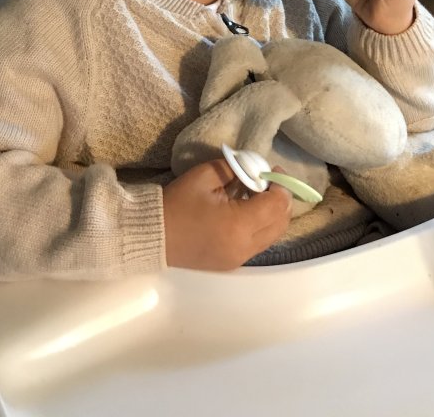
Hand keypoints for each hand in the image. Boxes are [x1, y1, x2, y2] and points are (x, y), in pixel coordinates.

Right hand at [163, 159, 291, 270]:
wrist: (152, 235)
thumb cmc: (177, 203)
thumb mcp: (206, 176)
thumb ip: (236, 168)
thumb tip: (255, 168)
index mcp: (239, 225)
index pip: (277, 205)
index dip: (280, 185)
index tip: (272, 171)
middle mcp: (244, 247)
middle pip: (281, 223)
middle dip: (281, 199)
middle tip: (268, 182)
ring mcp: (239, 259)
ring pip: (272, 235)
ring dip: (272, 214)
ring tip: (256, 195)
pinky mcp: (232, 264)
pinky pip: (258, 243)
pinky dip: (261, 226)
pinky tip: (245, 211)